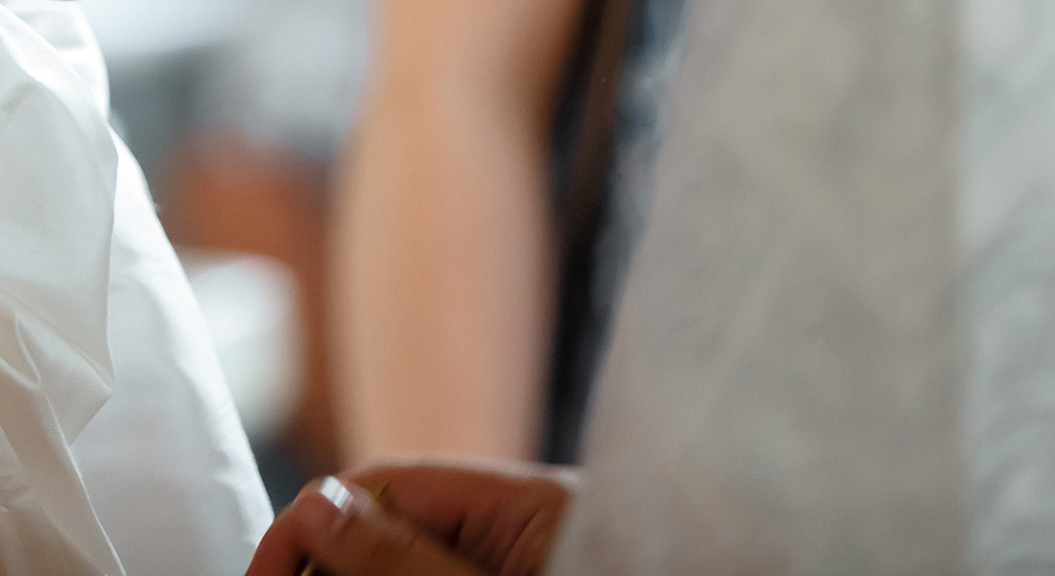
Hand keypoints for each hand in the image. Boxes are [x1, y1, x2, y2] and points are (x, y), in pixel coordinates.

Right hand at [247, 463, 577, 575]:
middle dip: (328, 573)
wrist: (746, 569)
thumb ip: (406, 565)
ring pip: (411, 572)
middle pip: (389, 537)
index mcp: (528, 507)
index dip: (308, 530)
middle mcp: (523, 537)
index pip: (384, 488)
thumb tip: (317, 506)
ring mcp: (519, 567)